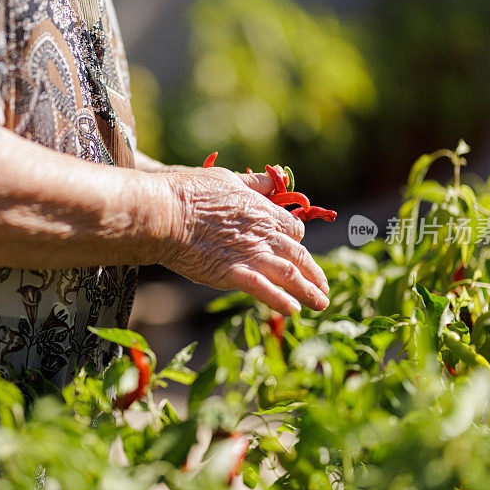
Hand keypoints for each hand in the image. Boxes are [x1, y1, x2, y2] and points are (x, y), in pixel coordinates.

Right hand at [159, 167, 329, 314]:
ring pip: (291, 274)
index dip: (296, 240)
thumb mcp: (226, 178)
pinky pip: (265, 289)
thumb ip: (252, 183)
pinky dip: (281, 301)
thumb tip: (273, 178)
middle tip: (324, 288)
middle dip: (315, 273)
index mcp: (262, 210)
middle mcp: (264, 233)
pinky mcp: (233, 273)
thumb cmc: (189, 192)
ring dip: (309, 291)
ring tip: (321, 304)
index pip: (293, 228)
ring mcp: (251, 254)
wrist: (165, 213)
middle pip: (299, 254)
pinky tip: (294, 311)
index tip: (297, 250)